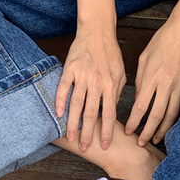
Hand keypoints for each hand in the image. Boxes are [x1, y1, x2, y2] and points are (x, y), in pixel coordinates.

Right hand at [56, 23, 126, 152]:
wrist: (97, 31)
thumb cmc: (110, 54)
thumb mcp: (121, 73)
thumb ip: (116, 92)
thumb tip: (112, 111)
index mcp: (110, 84)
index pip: (109, 113)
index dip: (106, 131)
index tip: (104, 145)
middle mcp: (96, 82)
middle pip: (91, 113)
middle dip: (88, 133)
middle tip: (84, 148)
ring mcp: (82, 75)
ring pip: (76, 104)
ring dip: (72, 123)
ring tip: (70, 137)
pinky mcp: (70, 68)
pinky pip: (64, 87)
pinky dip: (60, 101)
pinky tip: (58, 113)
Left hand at [126, 3, 179, 143]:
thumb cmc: (163, 40)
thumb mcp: (145, 57)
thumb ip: (141, 79)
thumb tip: (138, 98)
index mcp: (152, 76)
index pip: (141, 106)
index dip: (134, 121)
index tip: (128, 131)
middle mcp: (166, 84)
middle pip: (156, 115)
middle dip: (147, 132)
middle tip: (141, 142)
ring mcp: (179, 85)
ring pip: (171, 114)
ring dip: (163, 129)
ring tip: (157, 139)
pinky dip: (176, 118)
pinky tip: (172, 125)